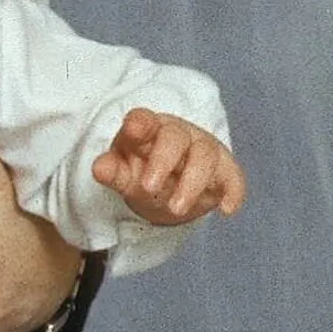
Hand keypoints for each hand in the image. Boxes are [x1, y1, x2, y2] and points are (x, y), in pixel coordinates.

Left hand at [93, 107, 245, 226]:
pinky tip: (227, 210)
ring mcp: (203, 150)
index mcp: (148, 131)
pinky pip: (233, 176)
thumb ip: (113, 172)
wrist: (169, 187)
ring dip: (192, 182)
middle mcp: (178, 135)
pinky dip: (234, 191)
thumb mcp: (124, 175)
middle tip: (148, 188)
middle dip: (162, 161)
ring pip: (205, 155)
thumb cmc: (143, 172)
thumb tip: (99, 168)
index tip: (133, 131)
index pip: (144, 121)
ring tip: (176, 208)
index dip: (140, 124)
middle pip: (175, 138)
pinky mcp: (223, 170)